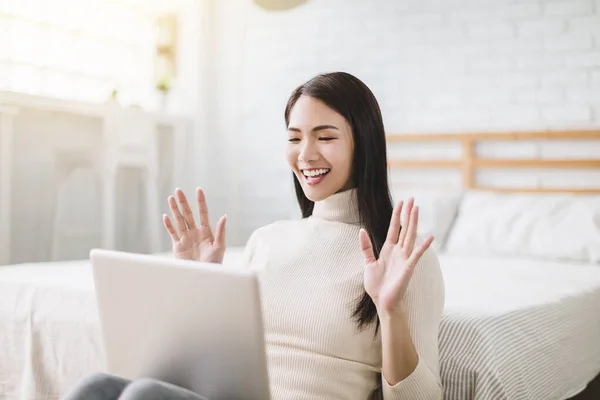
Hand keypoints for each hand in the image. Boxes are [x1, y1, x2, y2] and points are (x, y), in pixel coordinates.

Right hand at [162, 188, 226, 262]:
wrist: (203, 277)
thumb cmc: (214, 264)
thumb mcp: (220, 247)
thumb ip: (220, 231)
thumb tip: (224, 216)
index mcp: (206, 232)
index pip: (203, 213)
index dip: (201, 201)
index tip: (199, 190)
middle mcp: (195, 233)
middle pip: (188, 214)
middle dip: (183, 203)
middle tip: (178, 190)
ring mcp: (186, 239)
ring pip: (179, 221)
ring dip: (175, 210)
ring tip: (171, 198)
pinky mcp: (178, 247)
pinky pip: (172, 233)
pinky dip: (168, 225)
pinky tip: (165, 216)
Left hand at [359, 198, 433, 317]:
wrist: (383, 302)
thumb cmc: (377, 286)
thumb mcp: (368, 263)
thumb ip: (366, 247)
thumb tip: (362, 230)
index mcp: (389, 250)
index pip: (394, 228)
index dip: (396, 215)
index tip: (401, 202)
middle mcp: (398, 252)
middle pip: (404, 228)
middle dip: (407, 214)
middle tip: (412, 199)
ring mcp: (405, 259)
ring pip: (410, 236)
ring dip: (413, 223)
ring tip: (417, 209)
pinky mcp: (408, 268)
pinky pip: (416, 255)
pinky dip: (423, 246)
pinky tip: (431, 237)